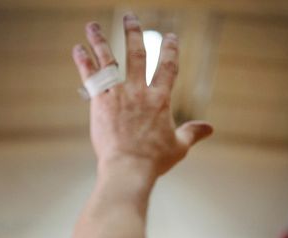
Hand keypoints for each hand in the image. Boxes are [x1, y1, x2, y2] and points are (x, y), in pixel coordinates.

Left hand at [74, 13, 211, 179]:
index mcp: (161, 99)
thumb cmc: (153, 162)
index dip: (170, 50)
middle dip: (134, 34)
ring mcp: (120, 95)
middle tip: (130, 17)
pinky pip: (92, 77)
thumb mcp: (178, 147)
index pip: (168, 67)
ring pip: (109, 60)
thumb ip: (192, 133)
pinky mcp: (101, 103)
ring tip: (91, 26)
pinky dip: (84, 62)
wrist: (128, 169)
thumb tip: (210, 128)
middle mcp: (140, 91)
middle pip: (138, 54)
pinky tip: (78, 48)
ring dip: (100, 41)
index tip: (170, 37)